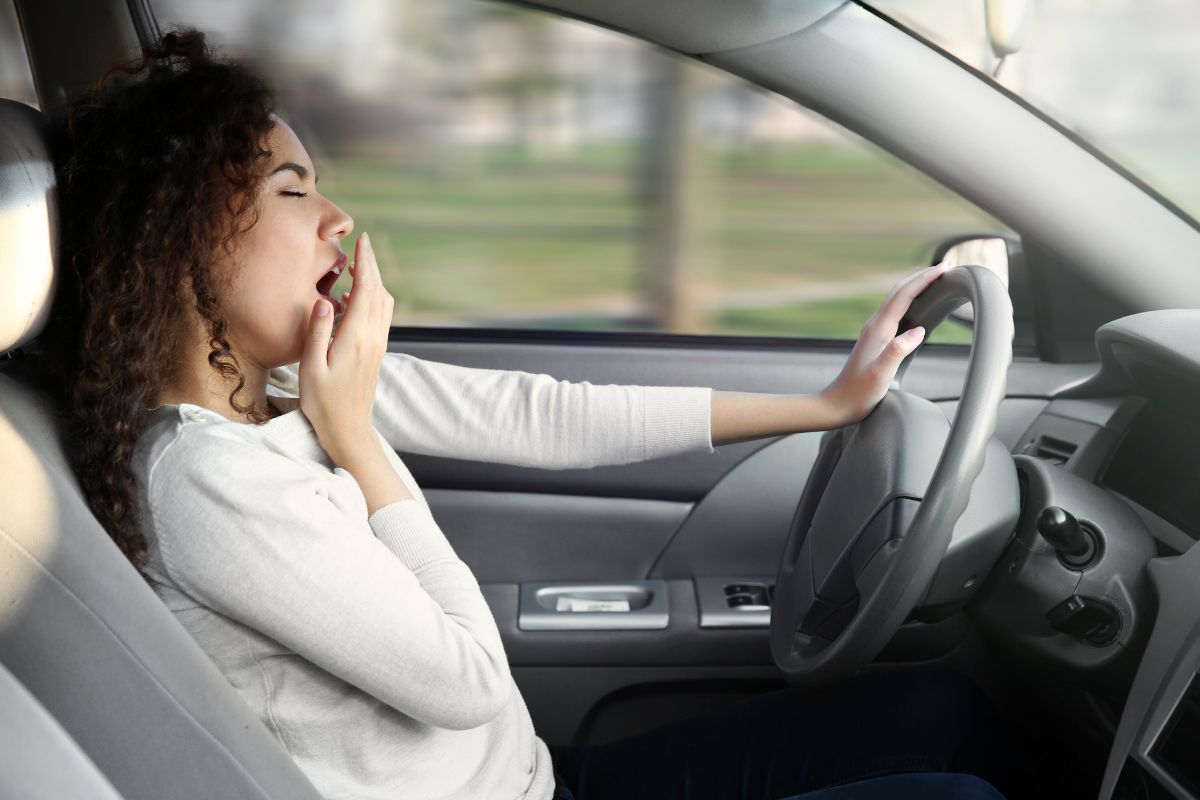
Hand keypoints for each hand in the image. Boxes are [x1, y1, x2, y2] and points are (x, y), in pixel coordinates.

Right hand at [299, 232, 394, 462]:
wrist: (348, 429)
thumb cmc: (324, 402)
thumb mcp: (310, 367)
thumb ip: (317, 332)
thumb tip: (325, 300)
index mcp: (356, 337)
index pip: (365, 290)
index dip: (365, 263)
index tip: (362, 241)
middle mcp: (373, 338)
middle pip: (379, 291)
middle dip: (372, 265)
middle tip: (362, 244)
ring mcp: (378, 345)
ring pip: (384, 302)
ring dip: (375, 280)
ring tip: (359, 266)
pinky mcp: (377, 351)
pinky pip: (382, 315)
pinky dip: (375, 297)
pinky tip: (358, 296)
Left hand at [818, 263, 950, 426]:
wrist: (838, 403)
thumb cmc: (859, 393)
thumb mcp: (880, 375)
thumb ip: (897, 351)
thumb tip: (918, 331)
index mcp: (878, 329)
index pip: (903, 295)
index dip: (924, 280)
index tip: (943, 268)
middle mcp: (874, 326)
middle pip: (898, 292)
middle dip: (921, 277)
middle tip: (944, 268)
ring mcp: (874, 331)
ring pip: (896, 300)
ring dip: (914, 286)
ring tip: (934, 280)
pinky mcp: (875, 340)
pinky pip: (894, 312)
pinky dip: (909, 301)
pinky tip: (916, 305)